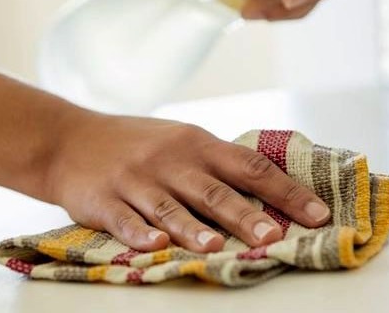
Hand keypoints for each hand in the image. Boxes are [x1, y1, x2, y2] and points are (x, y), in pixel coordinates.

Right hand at [42, 110, 330, 252]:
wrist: (71, 139)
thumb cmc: (137, 143)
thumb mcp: (180, 140)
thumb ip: (218, 163)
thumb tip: (272, 189)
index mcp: (196, 143)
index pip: (249, 166)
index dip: (285, 190)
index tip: (317, 213)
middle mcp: (170, 160)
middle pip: (214, 191)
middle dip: (245, 216)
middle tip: (274, 237)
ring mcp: (136, 180)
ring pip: (169, 207)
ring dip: (194, 229)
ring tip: (217, 248)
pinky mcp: (104, 200)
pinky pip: (124, 220)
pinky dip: (139, 234)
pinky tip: (155, 247)